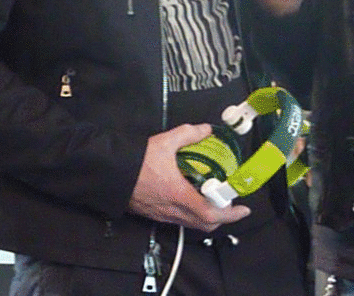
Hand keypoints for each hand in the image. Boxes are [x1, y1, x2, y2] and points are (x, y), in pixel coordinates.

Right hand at [128, 124, 249, 231]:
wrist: (110, 173)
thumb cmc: (136, 161)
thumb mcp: (166, 141)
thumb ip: (189, 134)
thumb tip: (206, 130)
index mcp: (179, 195)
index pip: (212, 214)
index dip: (231, 214)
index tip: (244, 209)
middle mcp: (172, 210)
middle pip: (205, 224)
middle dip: (222, 217)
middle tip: (230, 203)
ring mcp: (162, 215)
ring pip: (191, 224)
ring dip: (207, 216)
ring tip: (214, 200)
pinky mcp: (154, 214)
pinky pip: (179, 220)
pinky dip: (191, 214)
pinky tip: (191, 198)